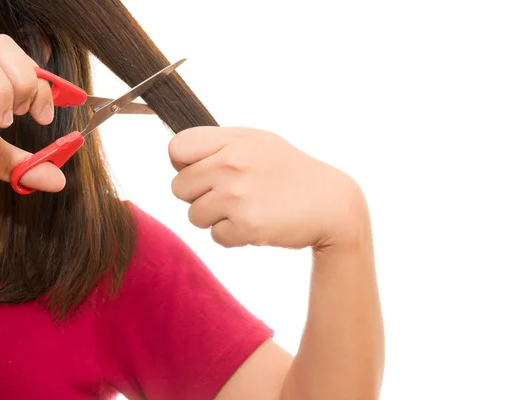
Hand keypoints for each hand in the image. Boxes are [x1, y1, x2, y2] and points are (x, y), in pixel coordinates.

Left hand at [169, 127, 369, 249]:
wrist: (331, 204)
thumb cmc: (290, 173)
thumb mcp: (258, 143)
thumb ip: (219, 145)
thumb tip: (177, 156)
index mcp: (233, 140)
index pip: (177, 148)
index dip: (183, 165)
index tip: (202, 173)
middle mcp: (231, 164)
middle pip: (179, 187)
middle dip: (198, 196)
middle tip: (229, 196)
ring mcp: (237, 195)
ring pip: (194, 216)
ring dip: (215, 219)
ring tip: (246, 210)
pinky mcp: (246, 225)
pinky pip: (216, 237)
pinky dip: (233, 236)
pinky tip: (257, 224)